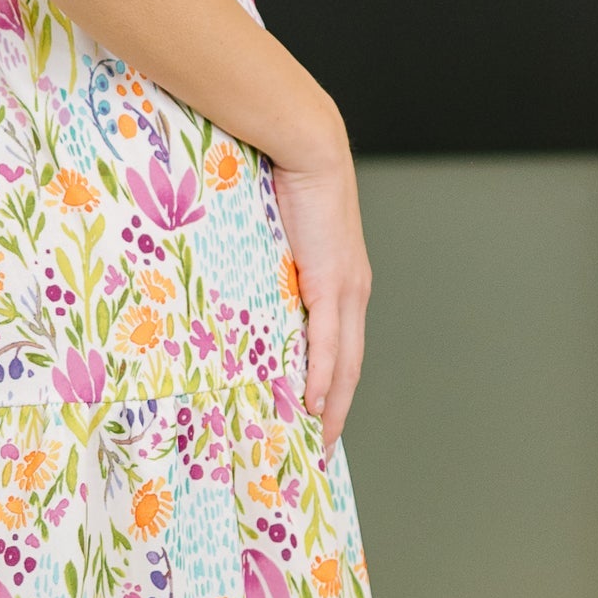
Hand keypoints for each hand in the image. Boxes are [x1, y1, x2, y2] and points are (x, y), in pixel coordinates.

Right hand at [270, 141, 370, 451]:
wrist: (309, 149)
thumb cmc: (287, 183)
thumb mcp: (280, 238)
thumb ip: (273, 270)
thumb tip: (244, 292)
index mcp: (345, 283)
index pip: (343, 348)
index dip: (335, 387)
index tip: (321, 419)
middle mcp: (353, 292)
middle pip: (350, 367)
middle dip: (338, 411)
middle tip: (322, 449)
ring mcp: (347, 290)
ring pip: (344, 363)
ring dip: (333, 406)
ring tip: (318, 440)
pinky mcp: (331, 284)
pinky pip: (327, 343)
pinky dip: (321, 377)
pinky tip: (313, 405)